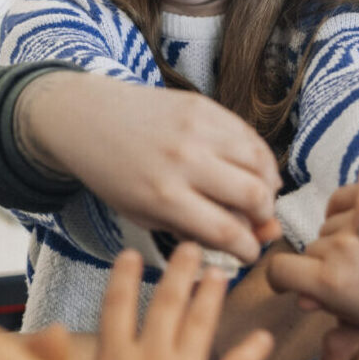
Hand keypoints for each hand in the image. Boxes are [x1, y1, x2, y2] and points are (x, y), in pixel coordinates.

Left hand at [16, 73, 281, 262]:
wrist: (89, 117)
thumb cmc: (114, 174)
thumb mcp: (142, 214)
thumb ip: (191, 228)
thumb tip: (241, 238)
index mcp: (164, 196)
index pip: (226, 231)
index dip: (248, 249)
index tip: (250, 253)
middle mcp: (185, 160)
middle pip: (253, 196)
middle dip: (265, 218)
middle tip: (259, 224)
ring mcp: (198, 129)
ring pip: (259, 161)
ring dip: (269, 185)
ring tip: (261, 197)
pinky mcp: (205, 106)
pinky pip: (249, 134)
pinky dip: (260, 157)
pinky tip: (255, 170)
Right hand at [96, 244, 272, 359]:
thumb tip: (50, 334)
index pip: (118, 310)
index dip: (125, 280)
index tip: (131, 256)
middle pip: (167, 306)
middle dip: (179, 273)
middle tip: (190, 250)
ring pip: (201, 326)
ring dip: (211, 297)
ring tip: (220, 275)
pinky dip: (251, 353)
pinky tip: (264, 338)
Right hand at [268, 214, 358, 336]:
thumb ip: (331, 305)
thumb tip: (303, 299)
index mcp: (331, 283)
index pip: (280, 270)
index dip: (278, 279)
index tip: (287, 284)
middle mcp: (339, 249)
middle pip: (309, 249)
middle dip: (319, 262)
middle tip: (343, 277)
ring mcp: (358, 225)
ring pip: (329, 226)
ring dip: (340, 238)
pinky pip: (351, 207)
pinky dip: (357, 220)